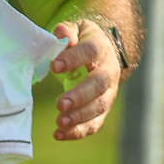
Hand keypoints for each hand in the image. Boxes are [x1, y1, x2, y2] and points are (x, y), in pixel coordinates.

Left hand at [49, 19, 121, 140]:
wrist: (102, 52)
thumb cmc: (82, 40)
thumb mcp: (75, 29)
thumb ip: (67, 31)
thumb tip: (60, 33)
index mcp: (100, 47)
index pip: (90, 51)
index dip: (74, 59)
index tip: (54, 66)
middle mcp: (108, 71)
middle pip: (99, 84)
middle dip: (80, 96)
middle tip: (60, 104)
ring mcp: (108, 92)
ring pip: (99, 107)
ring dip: (79, 117)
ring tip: (59, 123)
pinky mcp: (102, 109)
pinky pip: (94, 123)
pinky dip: (78, 131)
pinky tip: (59, 135)